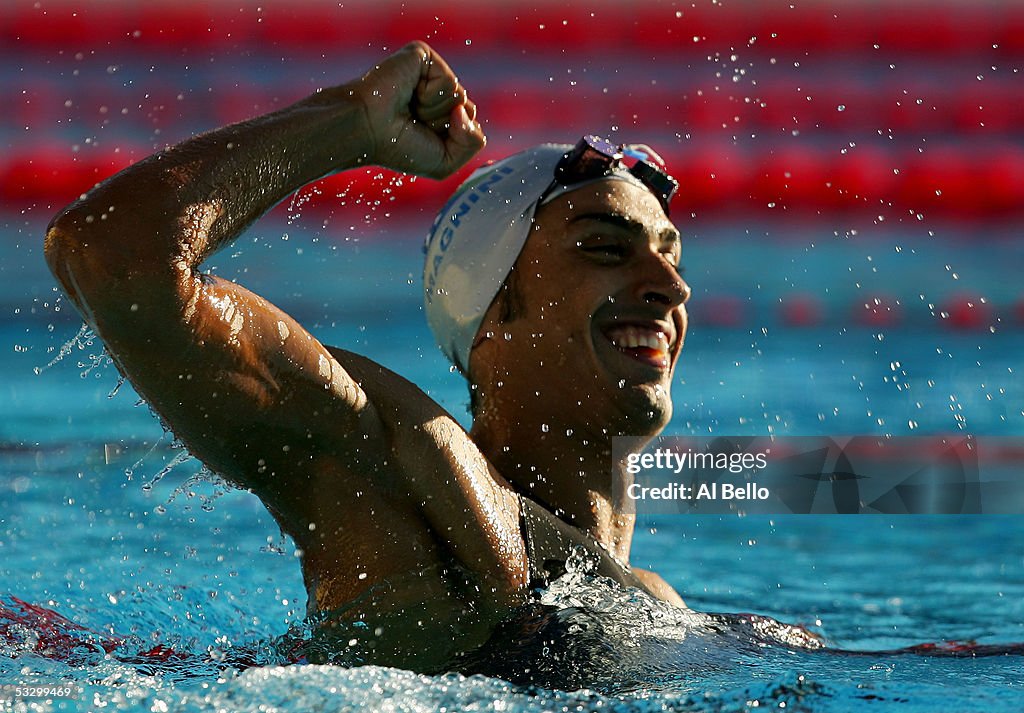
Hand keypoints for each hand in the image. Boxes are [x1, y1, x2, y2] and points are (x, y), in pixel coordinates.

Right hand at [352, 41, 485, 178]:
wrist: (367, 129)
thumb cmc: (399, 148)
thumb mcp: (446, 162)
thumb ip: (473, 142)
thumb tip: (466, 108)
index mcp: (439, 113)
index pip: (471, 125)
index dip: (452, 139)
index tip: (421, 139)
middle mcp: (435, 91)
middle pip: (469, 110)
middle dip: (445, 126)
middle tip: (414, 124)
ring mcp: (430, 72)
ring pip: (460, 97)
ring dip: (435, 113)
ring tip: (409, 109)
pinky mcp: (422, 56)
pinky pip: (449, 82)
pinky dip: (431, 96)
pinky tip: (409, 94)